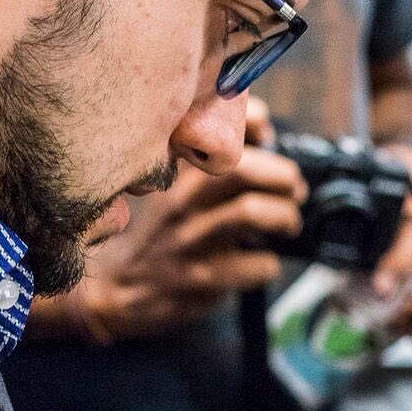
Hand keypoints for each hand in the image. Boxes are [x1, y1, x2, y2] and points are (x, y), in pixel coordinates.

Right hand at [32, 102, 305, 342]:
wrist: (116, 289)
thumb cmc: (159, 234)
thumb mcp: (172, 189)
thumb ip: (211, 163)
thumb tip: (265, 136)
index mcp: (176, 171)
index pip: (216, 124)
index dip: (255, 121)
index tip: (269, 135)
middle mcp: (180, 200)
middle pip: (243, 169)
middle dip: (283, 176)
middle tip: (294, 190)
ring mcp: (189, 240)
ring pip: (249, 212)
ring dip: (284, 216)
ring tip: (288, 224)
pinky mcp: (199, 278)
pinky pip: (254, 265)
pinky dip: (270, 263)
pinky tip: (262, 263)